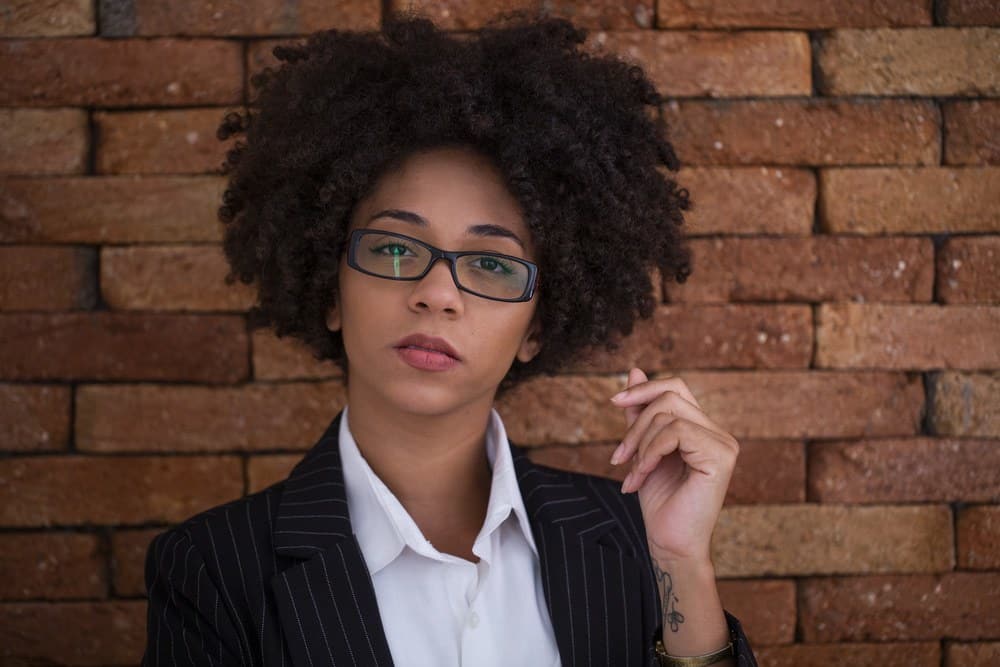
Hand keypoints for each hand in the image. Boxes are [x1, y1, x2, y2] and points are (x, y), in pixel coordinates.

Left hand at [609, 368, 739, 563]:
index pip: (676, 388)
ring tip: (632, 474)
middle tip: (618, 457)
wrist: (671, 544)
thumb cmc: (660, 503)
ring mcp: (723, 444)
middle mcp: (719, 433)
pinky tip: (642, 476)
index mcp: (703, 430)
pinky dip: (650, 452)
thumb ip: (640, 414)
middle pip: (670, 396)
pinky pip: (676, 432)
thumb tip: (635, 371)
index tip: (614, 401)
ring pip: (668, 414)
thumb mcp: (642, 450)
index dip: (644, 388)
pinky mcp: (721, 457)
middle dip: (635, 423)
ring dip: (639, 444)